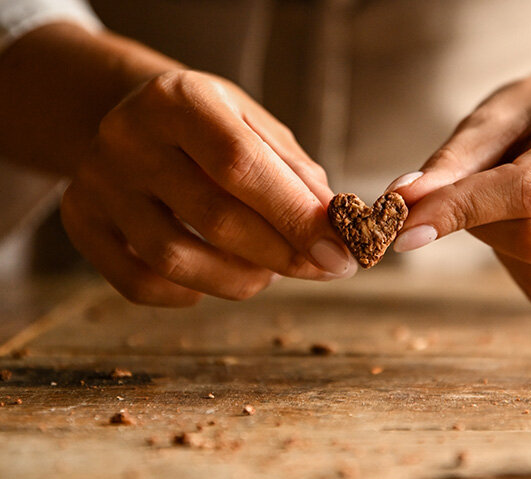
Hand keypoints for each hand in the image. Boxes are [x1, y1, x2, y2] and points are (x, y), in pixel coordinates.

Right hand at [61, 70, 355, 305]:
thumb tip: (332, 230)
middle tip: (322, 269)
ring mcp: (96, 182)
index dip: (294, 216)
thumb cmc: (210, 125)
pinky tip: (216, 275)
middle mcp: (127, 137)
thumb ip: (294, 173)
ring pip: (173, 260)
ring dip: (240, 280)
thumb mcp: (255, 125)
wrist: (134, 117)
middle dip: (281, 255)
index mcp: (180, 99)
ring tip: (269, 271)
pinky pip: (139, 283)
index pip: (240, 165)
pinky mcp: (81, 221)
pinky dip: (190, 293)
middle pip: (213, 217)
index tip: (339, 253)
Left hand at [388, 79, 530, 304]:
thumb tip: (402, 202)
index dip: (462, 210)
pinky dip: (524, 266)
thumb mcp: (493, 120)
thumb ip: (449, 164)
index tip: (405, 225)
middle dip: (483, 227)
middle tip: (469, 200)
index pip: (530, 190)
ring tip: (508, 209)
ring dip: (502, 247)